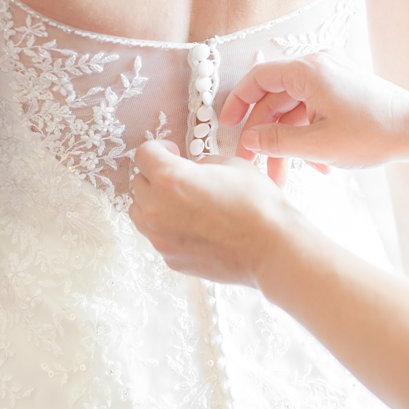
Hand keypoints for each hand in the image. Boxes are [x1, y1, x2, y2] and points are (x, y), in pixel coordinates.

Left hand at [129, 140, 285, 285]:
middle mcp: (157, 209)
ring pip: (141, 214)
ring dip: (155, 203)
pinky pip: (158, 237)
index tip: (172, 151)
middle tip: (179, 176)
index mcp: (170, 178)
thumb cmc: (256, 203)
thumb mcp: (231, 164)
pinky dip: (168, 228)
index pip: (143, 155)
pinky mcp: (170, 259)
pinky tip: (195, 225)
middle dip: (155, 176)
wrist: (270, 248)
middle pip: (138, 185)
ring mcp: (161, 239)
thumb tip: (195, 169)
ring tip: (182, 202)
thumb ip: (203, 163)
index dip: (158, 148)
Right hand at [220, 51, 408, 172]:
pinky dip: (308, 137)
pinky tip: (316, 167)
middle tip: (251, 164)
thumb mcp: (318, 145)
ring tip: (281, 178)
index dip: (238, 102)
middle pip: (274, 98)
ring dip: (286, 143)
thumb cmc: (373, 134)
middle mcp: (319, 67)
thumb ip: (277, 141)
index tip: (225, 128)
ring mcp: (332, 79)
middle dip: (262, 134)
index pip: (259, 78)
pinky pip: (313, 112)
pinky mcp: (343, 92)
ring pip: (294, 110)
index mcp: (309, 70)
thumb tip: (248, 139)